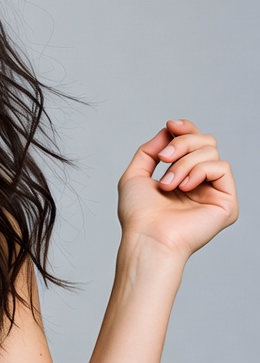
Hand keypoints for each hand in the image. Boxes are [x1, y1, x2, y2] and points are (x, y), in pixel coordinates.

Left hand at [117, 119, 237, 259]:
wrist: (147, 237)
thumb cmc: (138, 214)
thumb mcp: (135, 175)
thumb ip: (149, 151)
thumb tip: (168, 130)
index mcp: (182, 178)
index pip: (194, 143)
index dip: (186, 129)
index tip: (171, 125)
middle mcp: (201, 184)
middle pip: (206, 142)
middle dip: (183, 143)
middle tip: (164, 158)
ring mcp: (214, 193)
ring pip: (212, 152)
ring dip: (184, 163)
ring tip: (168, 184)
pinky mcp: (227, 203)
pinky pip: (222, 168)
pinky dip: (199, 171)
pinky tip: (184, 187)